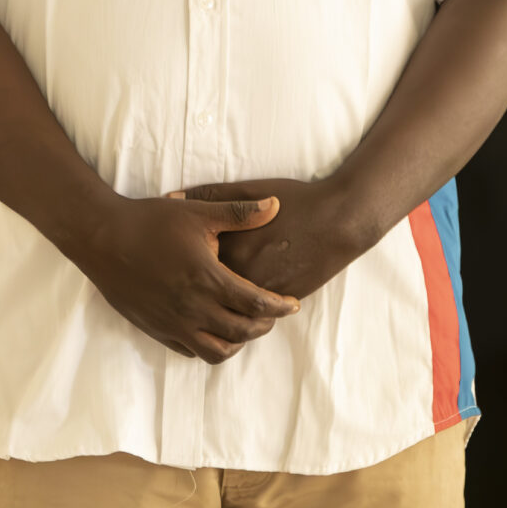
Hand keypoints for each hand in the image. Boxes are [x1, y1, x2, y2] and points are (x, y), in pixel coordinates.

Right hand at [68, 195, 301, 363]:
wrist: (101, 238)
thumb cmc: (150, 221)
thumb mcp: (197, 212)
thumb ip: (240, 213)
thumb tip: (276, 205)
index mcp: (206, 279)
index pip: (256, 304)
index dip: (280, 306)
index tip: (293, 303)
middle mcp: (192, 308)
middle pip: (241, 332)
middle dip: (264, 326)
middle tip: (273, 314)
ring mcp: (172, 323)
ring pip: (216, 351)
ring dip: (237, 342)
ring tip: (244, 325)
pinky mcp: (155, 329)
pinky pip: (189, 350)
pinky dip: (208, 345)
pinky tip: (213, 328)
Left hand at [169, 176, 376, 303]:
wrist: (338, 221)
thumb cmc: (293, 200)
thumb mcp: (246, 189)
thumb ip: (208, 195)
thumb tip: (172, 197)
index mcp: (227, 246)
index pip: (187, 265)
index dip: (176, 263)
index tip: (167, 259)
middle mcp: (241, 275)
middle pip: (201, 294)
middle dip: (189, 293)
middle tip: (178, 288)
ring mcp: (262, 292)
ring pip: (225, 311)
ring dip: (212, 311)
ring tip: (202, 303)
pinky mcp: (279, 302)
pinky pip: (249, 317)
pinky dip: (237, 314)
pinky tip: (231, 305)